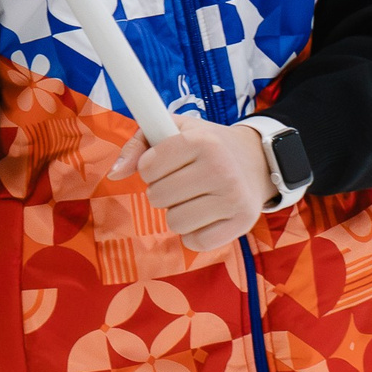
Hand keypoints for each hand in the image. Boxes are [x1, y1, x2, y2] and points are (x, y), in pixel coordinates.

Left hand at [108, 114, 273, 252]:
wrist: (257, 161)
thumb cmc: (207, 144)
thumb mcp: (175, 129)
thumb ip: (138, 145)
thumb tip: (114, 174)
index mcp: (201, 141)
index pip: (147, 167)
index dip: (149, 167)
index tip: (165, 163)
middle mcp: (219, 169)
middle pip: (158, 197)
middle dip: (163, 190)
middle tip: (182, 181)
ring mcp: (233, 198)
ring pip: (175, 222)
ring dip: (178, 212)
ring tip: (195, 197)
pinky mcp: (241, 223)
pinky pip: (196, 242)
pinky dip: (195, 232)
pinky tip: (207, 215)